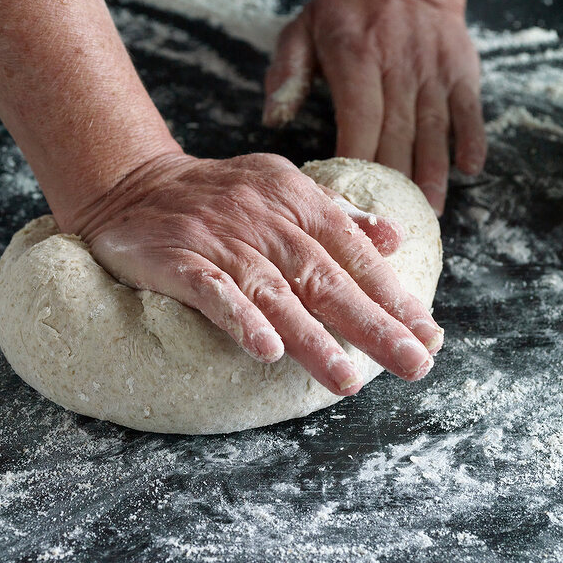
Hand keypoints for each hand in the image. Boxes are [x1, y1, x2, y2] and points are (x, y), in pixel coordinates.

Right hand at [76, 152, 442, 397]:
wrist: (133, 182)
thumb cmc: (219, 194)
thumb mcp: (282, 188)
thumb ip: (337, 214)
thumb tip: (393, 236)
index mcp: (297, 200)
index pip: (354, 253)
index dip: (393, 295)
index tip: (428, 335)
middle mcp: (265, 219)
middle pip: (325, 277)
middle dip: (372, 323)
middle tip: (413, 364)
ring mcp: (220, 239)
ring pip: (273, 291)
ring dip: (312, 336)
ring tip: (346, 380)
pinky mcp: (178, 259)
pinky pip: (212, 290)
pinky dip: (239, 318)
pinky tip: (266, 350)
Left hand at [263, 0, 485, 214]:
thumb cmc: (346, 14)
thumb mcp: (303, 28)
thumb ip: (286, 73)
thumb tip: (274, 120)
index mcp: (357, 56)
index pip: (359, 119)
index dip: (355, 161)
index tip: (348, 200)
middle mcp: (399, 65)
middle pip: (398, 135)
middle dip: (394, 184)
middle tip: (390, 227)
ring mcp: (435, 70)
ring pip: (435, 130)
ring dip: (434, 175)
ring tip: (429, 214)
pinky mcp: (463, 72)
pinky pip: (470, 112)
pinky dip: (471, 142)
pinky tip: (469, 172)